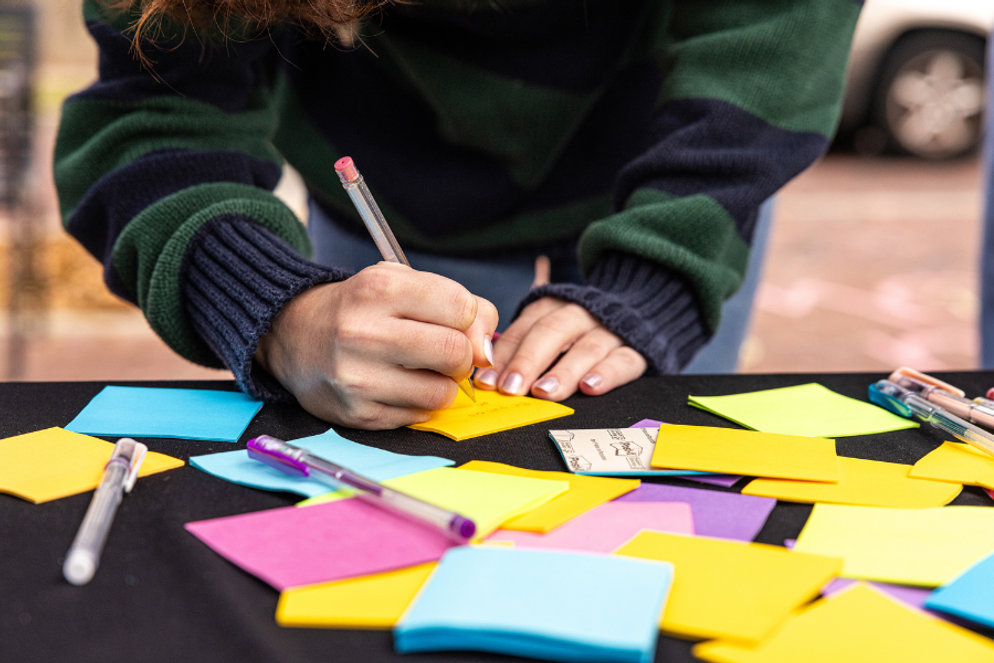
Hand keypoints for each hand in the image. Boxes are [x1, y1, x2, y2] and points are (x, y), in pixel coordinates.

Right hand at [255, 262, 497, 428]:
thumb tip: (488, 352)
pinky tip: (394, 385)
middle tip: (440, 350)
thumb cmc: (361, 308)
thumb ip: (460, 306)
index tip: (452, 321)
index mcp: (379, 288)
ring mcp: (358, 377)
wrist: (295, 335)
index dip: (468, 318)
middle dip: (459, 354)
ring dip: (440, 383)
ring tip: (416, 368)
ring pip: (443, 392)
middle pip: (456, 352)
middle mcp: (364, 332)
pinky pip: (418, 415)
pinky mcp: (356, 413)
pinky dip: (416, 403)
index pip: (463, 308)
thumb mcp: (403, 283)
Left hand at [474, 296, 646, 400]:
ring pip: (587, 348)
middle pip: (552, 333)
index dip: (504, 356)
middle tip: (511, 388)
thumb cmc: (573, 330)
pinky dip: (607, 374)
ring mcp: (610, 331)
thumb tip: (484, 377)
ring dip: (564, 371)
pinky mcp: (636, 349)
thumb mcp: (545, 326)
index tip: (487, 382)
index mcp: (551, 306)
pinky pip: (623, 360)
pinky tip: (589, 388)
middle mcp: (580, 313)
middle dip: (528, 361)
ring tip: (544, 392)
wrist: (634, 310)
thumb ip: (518, 346)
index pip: (523, 329)